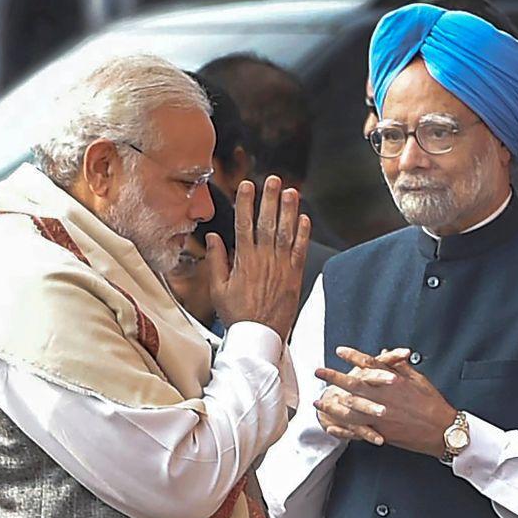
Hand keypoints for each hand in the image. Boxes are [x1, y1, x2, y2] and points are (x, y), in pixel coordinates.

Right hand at [207, 176, 310, 341]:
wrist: (259, 337)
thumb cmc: (236, 315)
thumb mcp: (218, 289)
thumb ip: (216, 260)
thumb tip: (213, 236)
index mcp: (243, 261)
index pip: (244, 225)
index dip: (246, 203)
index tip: (246, 185)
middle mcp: (263, 260)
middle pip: (267, 223)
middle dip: (270, 199)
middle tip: (273, 180)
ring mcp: (281, 268)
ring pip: (286, 233)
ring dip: (289, 211)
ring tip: (291, 191)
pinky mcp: (294, 277)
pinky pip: (300, 251)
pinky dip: (303, 234)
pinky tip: (304, 218)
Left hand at [314, 346, 456, 456]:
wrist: (442, 429)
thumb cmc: (432, 403)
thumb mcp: (418, 379)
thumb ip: (399, 366)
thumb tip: (386, 353)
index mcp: (393, 381)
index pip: (369, 364)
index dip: (352, 356)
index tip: (339, 350)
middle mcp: (383, 397)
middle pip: (353, 385)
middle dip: (334, 377)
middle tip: (319, 371)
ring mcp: (380, 416)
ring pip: (350, 409)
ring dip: (332, 405)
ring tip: (317, 402)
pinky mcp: (381, 432)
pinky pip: (357, 432)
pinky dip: (343, 431)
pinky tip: (330, 428)